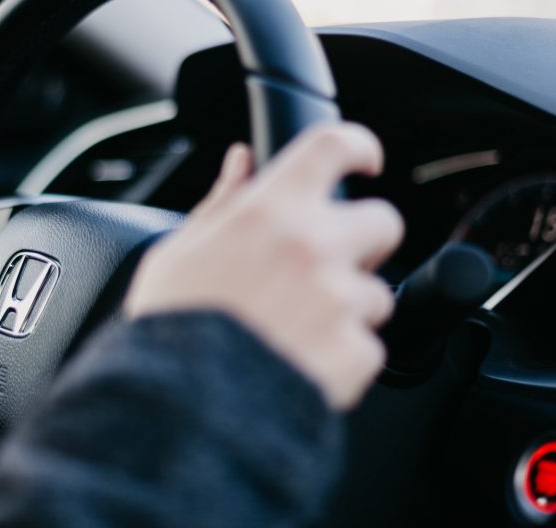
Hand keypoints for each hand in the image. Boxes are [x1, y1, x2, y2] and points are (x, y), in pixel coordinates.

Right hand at [125, 123, 403, 409]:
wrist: (178, 408)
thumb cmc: (171, 328)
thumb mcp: (179, 251)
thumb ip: (222, 202)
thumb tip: (242, 161)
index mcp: (270, 211)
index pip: (334, 146)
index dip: (359, 146)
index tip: (364, 160)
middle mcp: (313, 246)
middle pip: (384, 221)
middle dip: (365, 243)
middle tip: (330, 266)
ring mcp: (339, 300)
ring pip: (377, 294)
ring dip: (349, 310)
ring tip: (298, 332)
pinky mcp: (354, 352)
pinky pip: (369, 347)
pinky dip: (343, 359)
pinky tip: (302, 364)